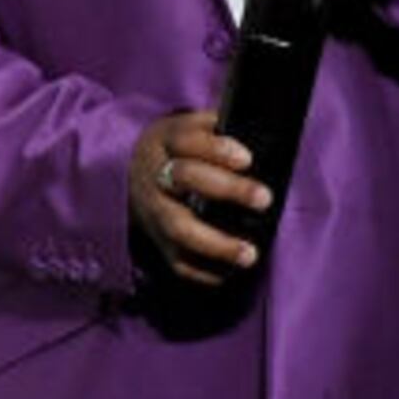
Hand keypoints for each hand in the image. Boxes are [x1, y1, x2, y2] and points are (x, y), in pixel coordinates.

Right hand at [128, 109, 265, 282]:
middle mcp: (156, 175)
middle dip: (226, 189)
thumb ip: (219, 128)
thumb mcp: (191, 126)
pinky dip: (202, 271)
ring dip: (216, 243)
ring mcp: (154, 211)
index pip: (187, 141)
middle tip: (264, 199)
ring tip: (250, 254)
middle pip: (184, 180)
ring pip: (179, 227)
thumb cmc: (179, 148)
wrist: (134, 173)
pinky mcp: (157, 240)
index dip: (217, 150)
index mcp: (165, 141)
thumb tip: (263, 130)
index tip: (247, 159)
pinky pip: (177, 260)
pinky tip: (229, 272)